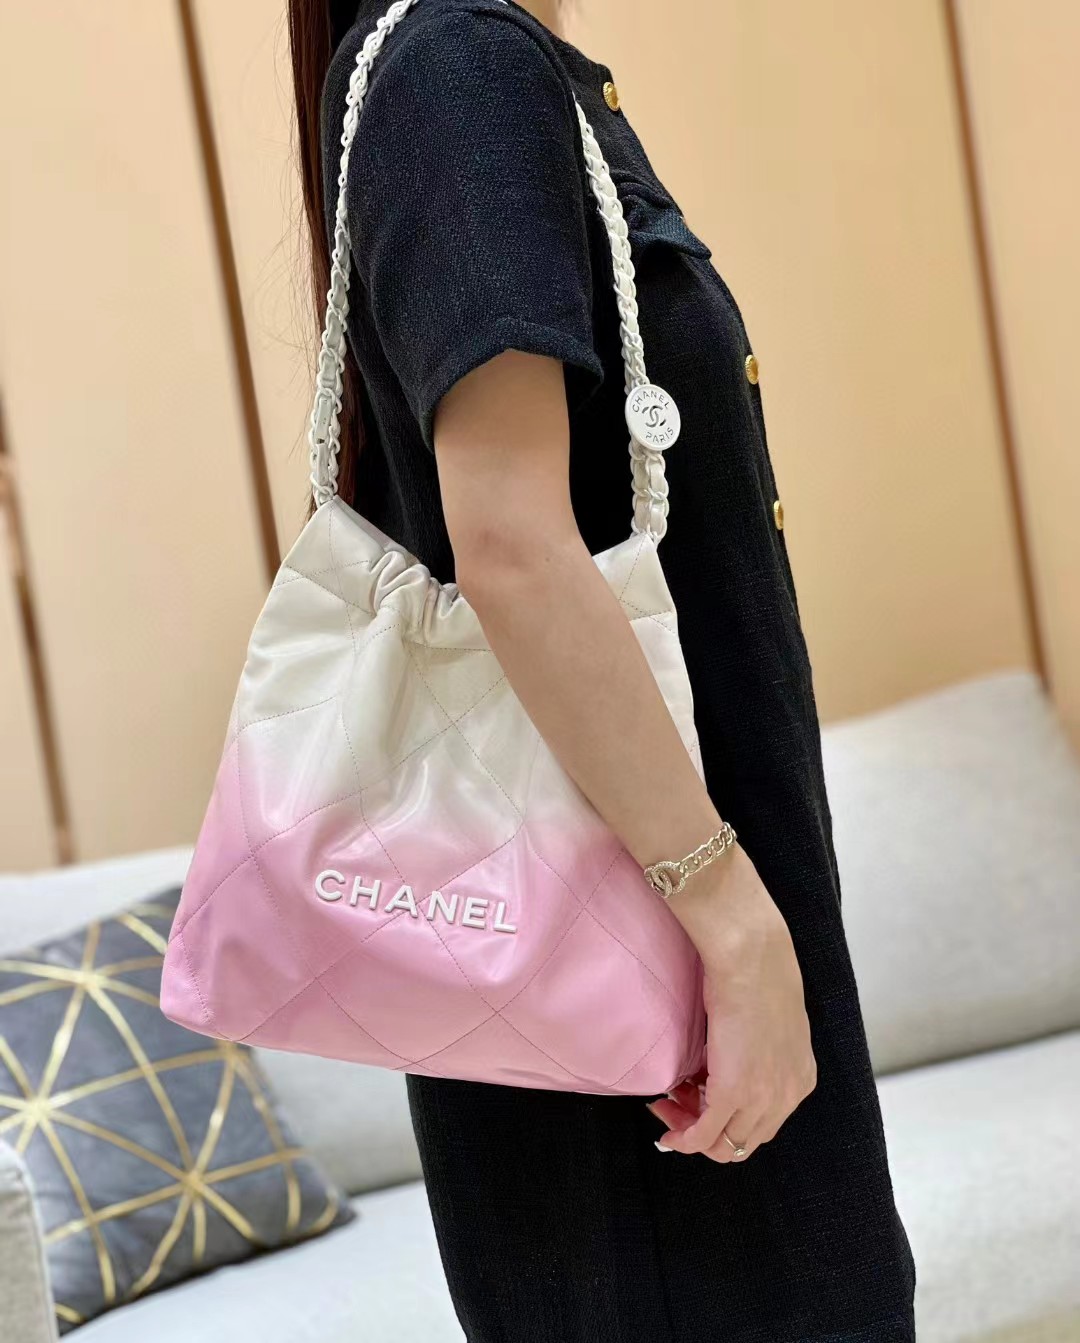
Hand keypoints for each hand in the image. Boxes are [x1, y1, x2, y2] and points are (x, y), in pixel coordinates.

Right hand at [647, 843, 816, 1162]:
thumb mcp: (772, 1020)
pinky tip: (666, 1121)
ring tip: (669, 1104)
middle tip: (678, 1105)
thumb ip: (761, 1048)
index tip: (699, 1100)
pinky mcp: (733, 1092)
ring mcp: (762, 1098)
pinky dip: (683, 1138)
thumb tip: (730, 1055)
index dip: (729, 1120)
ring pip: (724, 1145)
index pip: (763, 1125)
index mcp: (800, 1077)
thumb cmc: (758, 970)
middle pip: (743, 1142)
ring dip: (692, 1132)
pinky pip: (704, 1135)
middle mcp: (787, 1096)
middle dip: (707, 1130)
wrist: (752, 955)